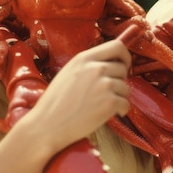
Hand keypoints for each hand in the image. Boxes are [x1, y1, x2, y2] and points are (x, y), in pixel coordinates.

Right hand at [21, 38, 131, 157]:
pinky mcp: (110, 102)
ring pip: (125, 87)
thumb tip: (109, 64)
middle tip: (109, 92)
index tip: (124, 66)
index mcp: (84, 58)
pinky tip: (111, 114)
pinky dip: (121, 110)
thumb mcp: (69, 73)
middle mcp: (96, 68)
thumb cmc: (55, 103)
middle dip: (119, 80)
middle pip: (123, 68)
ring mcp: (104, 85)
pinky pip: (126, 104)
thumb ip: (88, 66)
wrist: (46, 126)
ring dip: (119, 97)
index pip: (117, 46)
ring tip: (104, 106)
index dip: (125, 56)